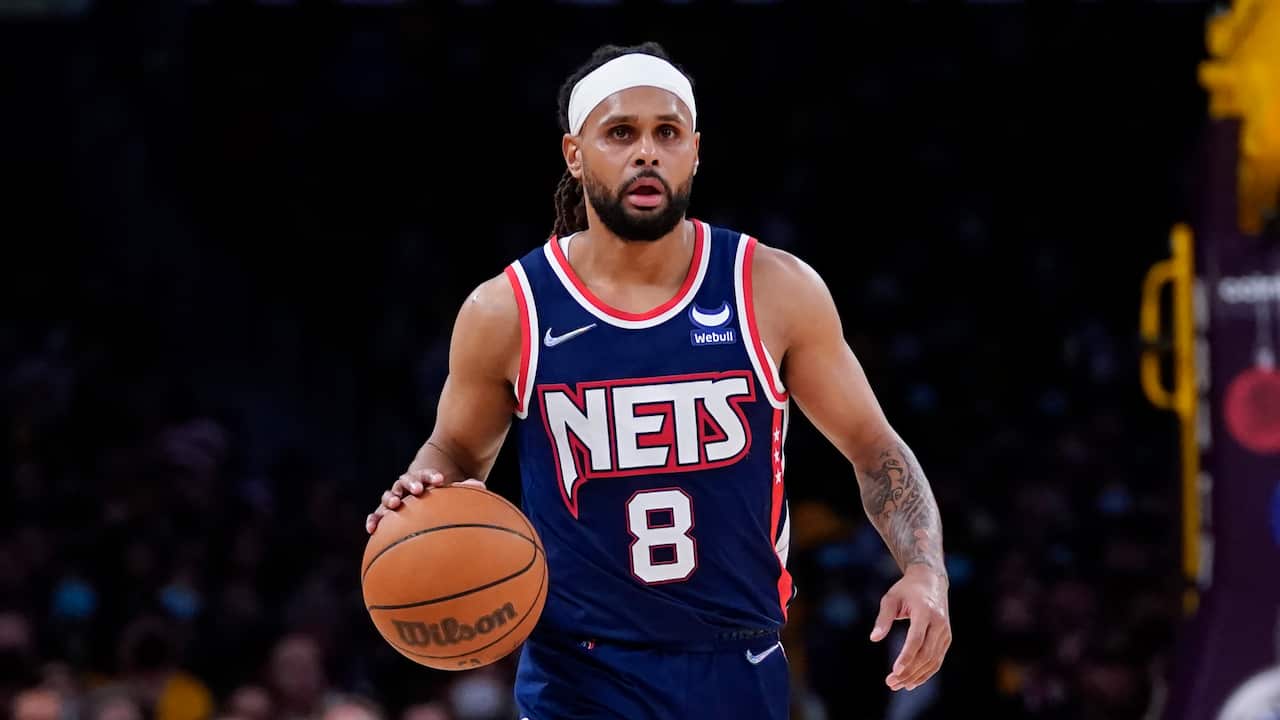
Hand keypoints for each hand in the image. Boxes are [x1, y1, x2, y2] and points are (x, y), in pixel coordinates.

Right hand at [365, 469, 484, 533]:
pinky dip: (374, 519)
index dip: (432, 476)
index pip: (426, 474)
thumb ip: (464, 489)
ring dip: (391, 497)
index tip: (440, 480)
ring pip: (390, 494)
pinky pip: (377, 515)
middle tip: (419, 490)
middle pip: (407, 480)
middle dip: (412, 484)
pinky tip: (372, 529)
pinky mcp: (386, 512)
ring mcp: (396, 497)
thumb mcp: (452, 493)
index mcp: (423, 480)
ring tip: (394, 504)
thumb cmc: (441, 497)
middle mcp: (407, 487)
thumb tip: (481, 485)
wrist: (424, 497)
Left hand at [869, 564, 950, 691]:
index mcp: (925, 611)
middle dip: (909, 671)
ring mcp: (945, 632)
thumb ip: (883, 618)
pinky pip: (937, 660)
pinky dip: (926, 673)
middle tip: (891, 683)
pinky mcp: (947, 638)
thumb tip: (874, 638)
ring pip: (933, 660)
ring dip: (916, 676)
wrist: (931, 580)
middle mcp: (939, 623)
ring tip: (898, 685)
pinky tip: (912, 682)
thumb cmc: (906, 589)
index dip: (907, 656)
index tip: (895, 671)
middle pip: (925, 654)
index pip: (917, 639)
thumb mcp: (890, 598)